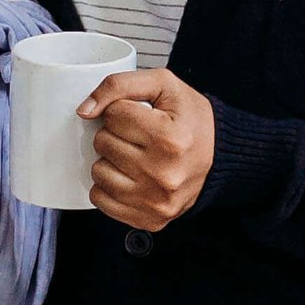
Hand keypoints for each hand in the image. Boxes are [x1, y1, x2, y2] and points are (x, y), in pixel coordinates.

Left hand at [85, 68, 215, 232]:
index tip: (140, 117)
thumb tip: (84, 110)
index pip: (113, 114)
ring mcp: (155, 200)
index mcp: (170, 137)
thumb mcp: (164, 86)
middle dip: (116, 134)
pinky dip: (109, 186)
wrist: (220, 157)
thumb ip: (119, 85)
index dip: (122, 111)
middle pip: (103, 142)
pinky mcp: (149, 219)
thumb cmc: (192, 121)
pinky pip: (101, 200)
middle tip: (139, 137)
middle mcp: (163, 173)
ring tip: (134, 156)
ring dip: (110, 160)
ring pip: (98, 172)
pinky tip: (129, 177)